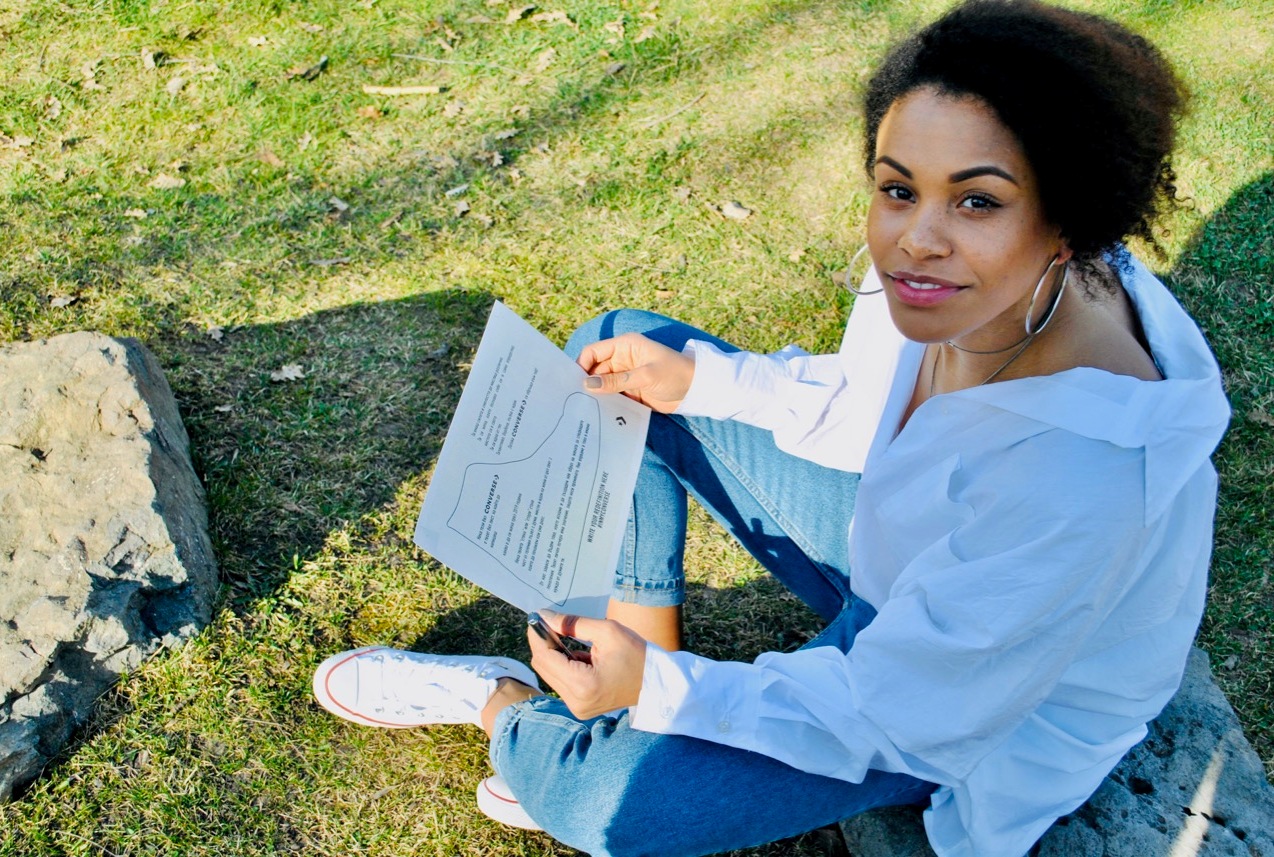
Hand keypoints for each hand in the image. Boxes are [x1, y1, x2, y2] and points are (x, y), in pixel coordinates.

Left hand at [527, 610, 646, 718]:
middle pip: (543, 667)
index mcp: (583, 684)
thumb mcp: (607, 631)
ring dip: (553, 654)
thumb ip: (572, 624)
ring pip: (549, 675)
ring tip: (567, 638)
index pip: (545, 657)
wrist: (656, 683)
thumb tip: (545, 616)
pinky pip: (561, 682)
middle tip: (550, 622)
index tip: (537, 617)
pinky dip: (563, 666)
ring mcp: (577, 707)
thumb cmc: (636, 654)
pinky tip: (578, 655)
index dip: (537, 635)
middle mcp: (575, 701)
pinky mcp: (580, 707)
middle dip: (543, 643)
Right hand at [576, 333, 694, 413]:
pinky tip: (596, 414)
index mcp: (624, 346)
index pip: (594, 352)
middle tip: (573, 400)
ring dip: (594, 395)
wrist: (697, 390)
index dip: (581, 364)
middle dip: (585, 383)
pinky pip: (612, 397)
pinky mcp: (630, 392)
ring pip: (602, 385)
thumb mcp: (646, 375)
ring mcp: (625, 377)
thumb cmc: (675, 373)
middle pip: (594, 370)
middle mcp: (621, 360)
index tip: (572, 382)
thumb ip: (617, 381)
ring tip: (582, 409)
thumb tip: (588, 384)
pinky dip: (605, 404)